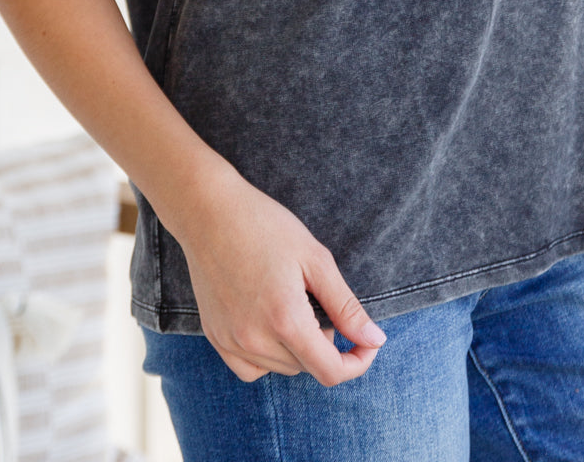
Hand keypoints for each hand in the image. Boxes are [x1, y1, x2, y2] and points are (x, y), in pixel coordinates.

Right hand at [175, 164, 387, 384]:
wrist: (208, 211)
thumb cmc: (265, 225)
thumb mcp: (315, 259)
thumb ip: (345, 306)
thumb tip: (375, 340)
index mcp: (286, 320)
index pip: (330, 371)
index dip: (356, 363)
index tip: (367, 343)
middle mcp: (255, 340)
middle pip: (307, 367)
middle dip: (326, 344)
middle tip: (319, 302)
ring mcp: (231, 341)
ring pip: (280, 369)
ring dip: (298, 350)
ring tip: (294, 305)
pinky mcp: (215, 337)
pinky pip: (250, 368)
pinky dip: (268, 358)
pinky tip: (269, 325)